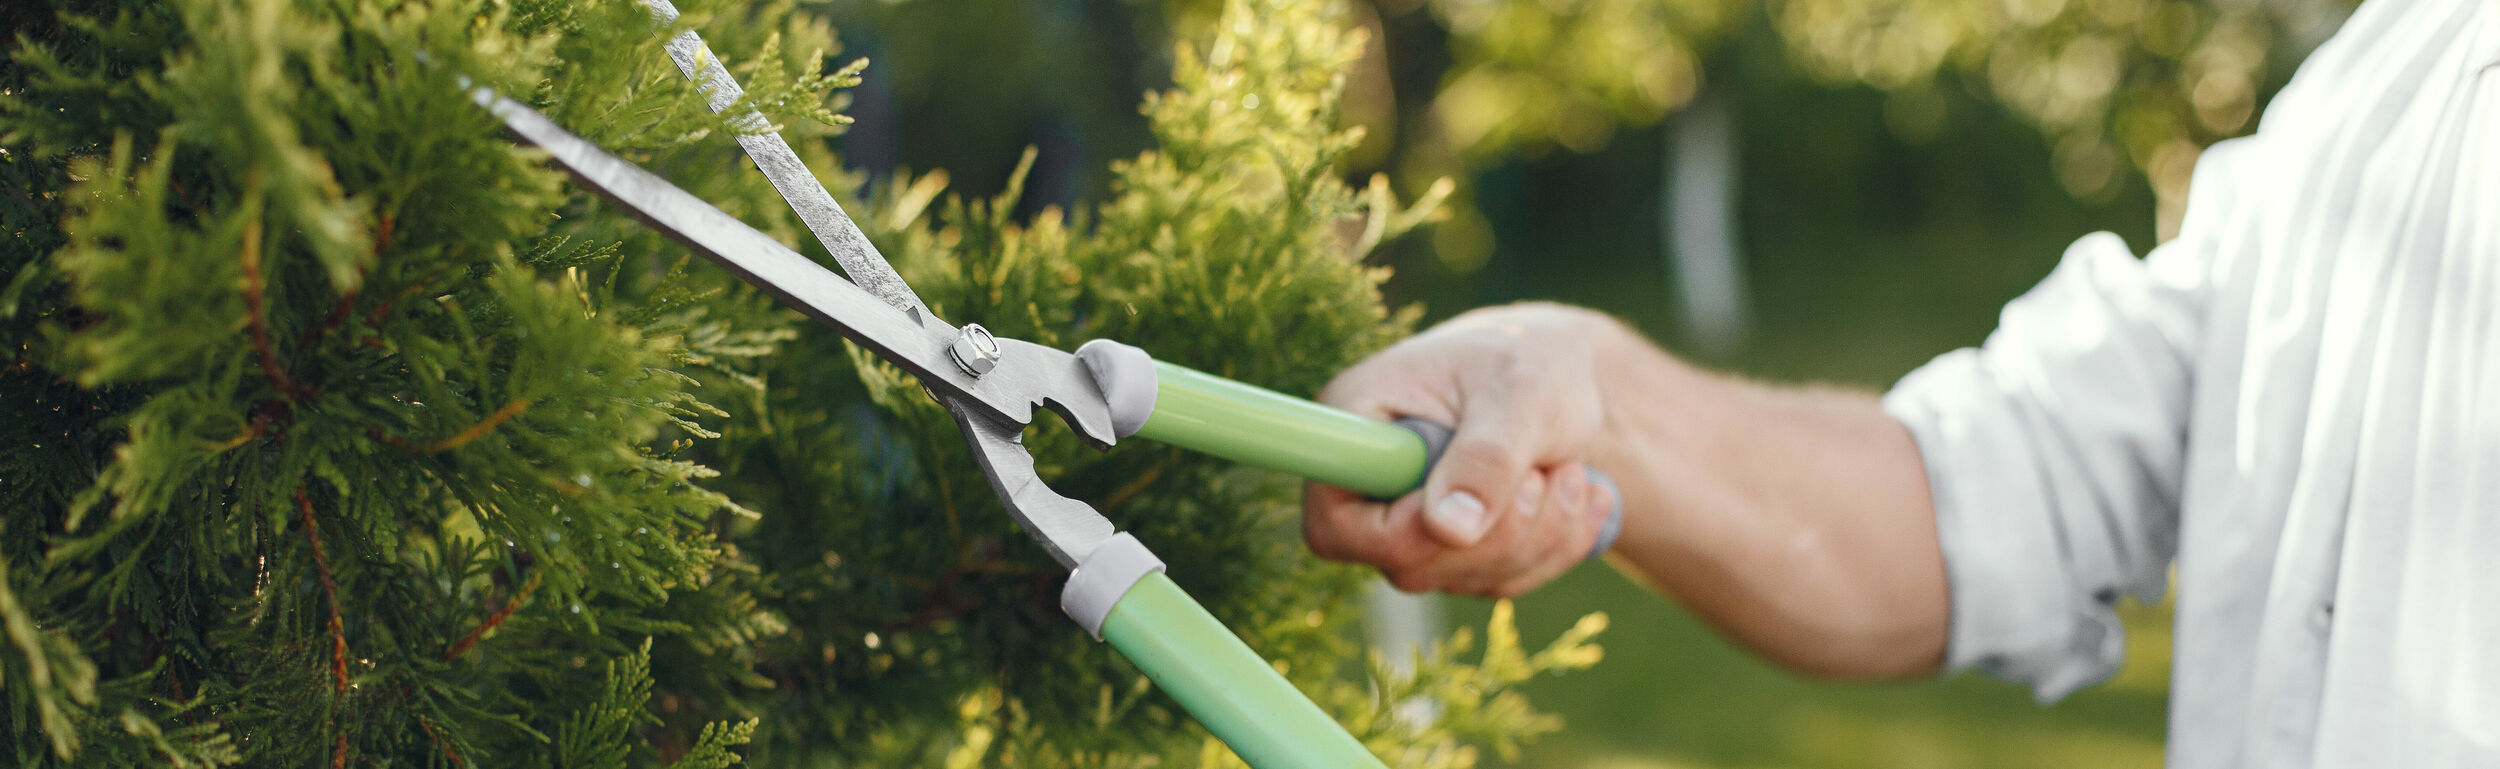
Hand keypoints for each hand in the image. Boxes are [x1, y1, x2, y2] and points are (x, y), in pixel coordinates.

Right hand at [1302, 303, 1622, 597]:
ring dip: (1537, 538)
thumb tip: (1451, 531)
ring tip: (1571, 472)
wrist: (1562, 373)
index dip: (1400, 535)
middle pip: (1408, 563)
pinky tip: (1583, 498)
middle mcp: (1370, 481)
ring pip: (1462, 578)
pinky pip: (1500, 581)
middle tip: (1548, 473)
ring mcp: (1410, 521)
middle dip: (1498, 533)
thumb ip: (1486, 458)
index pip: (1334, 523)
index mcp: (1354, 423)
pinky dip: (1554, 547)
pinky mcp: (1454, 547)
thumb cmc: (1531, 362)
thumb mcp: (1519, 393)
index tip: (1472, 506)